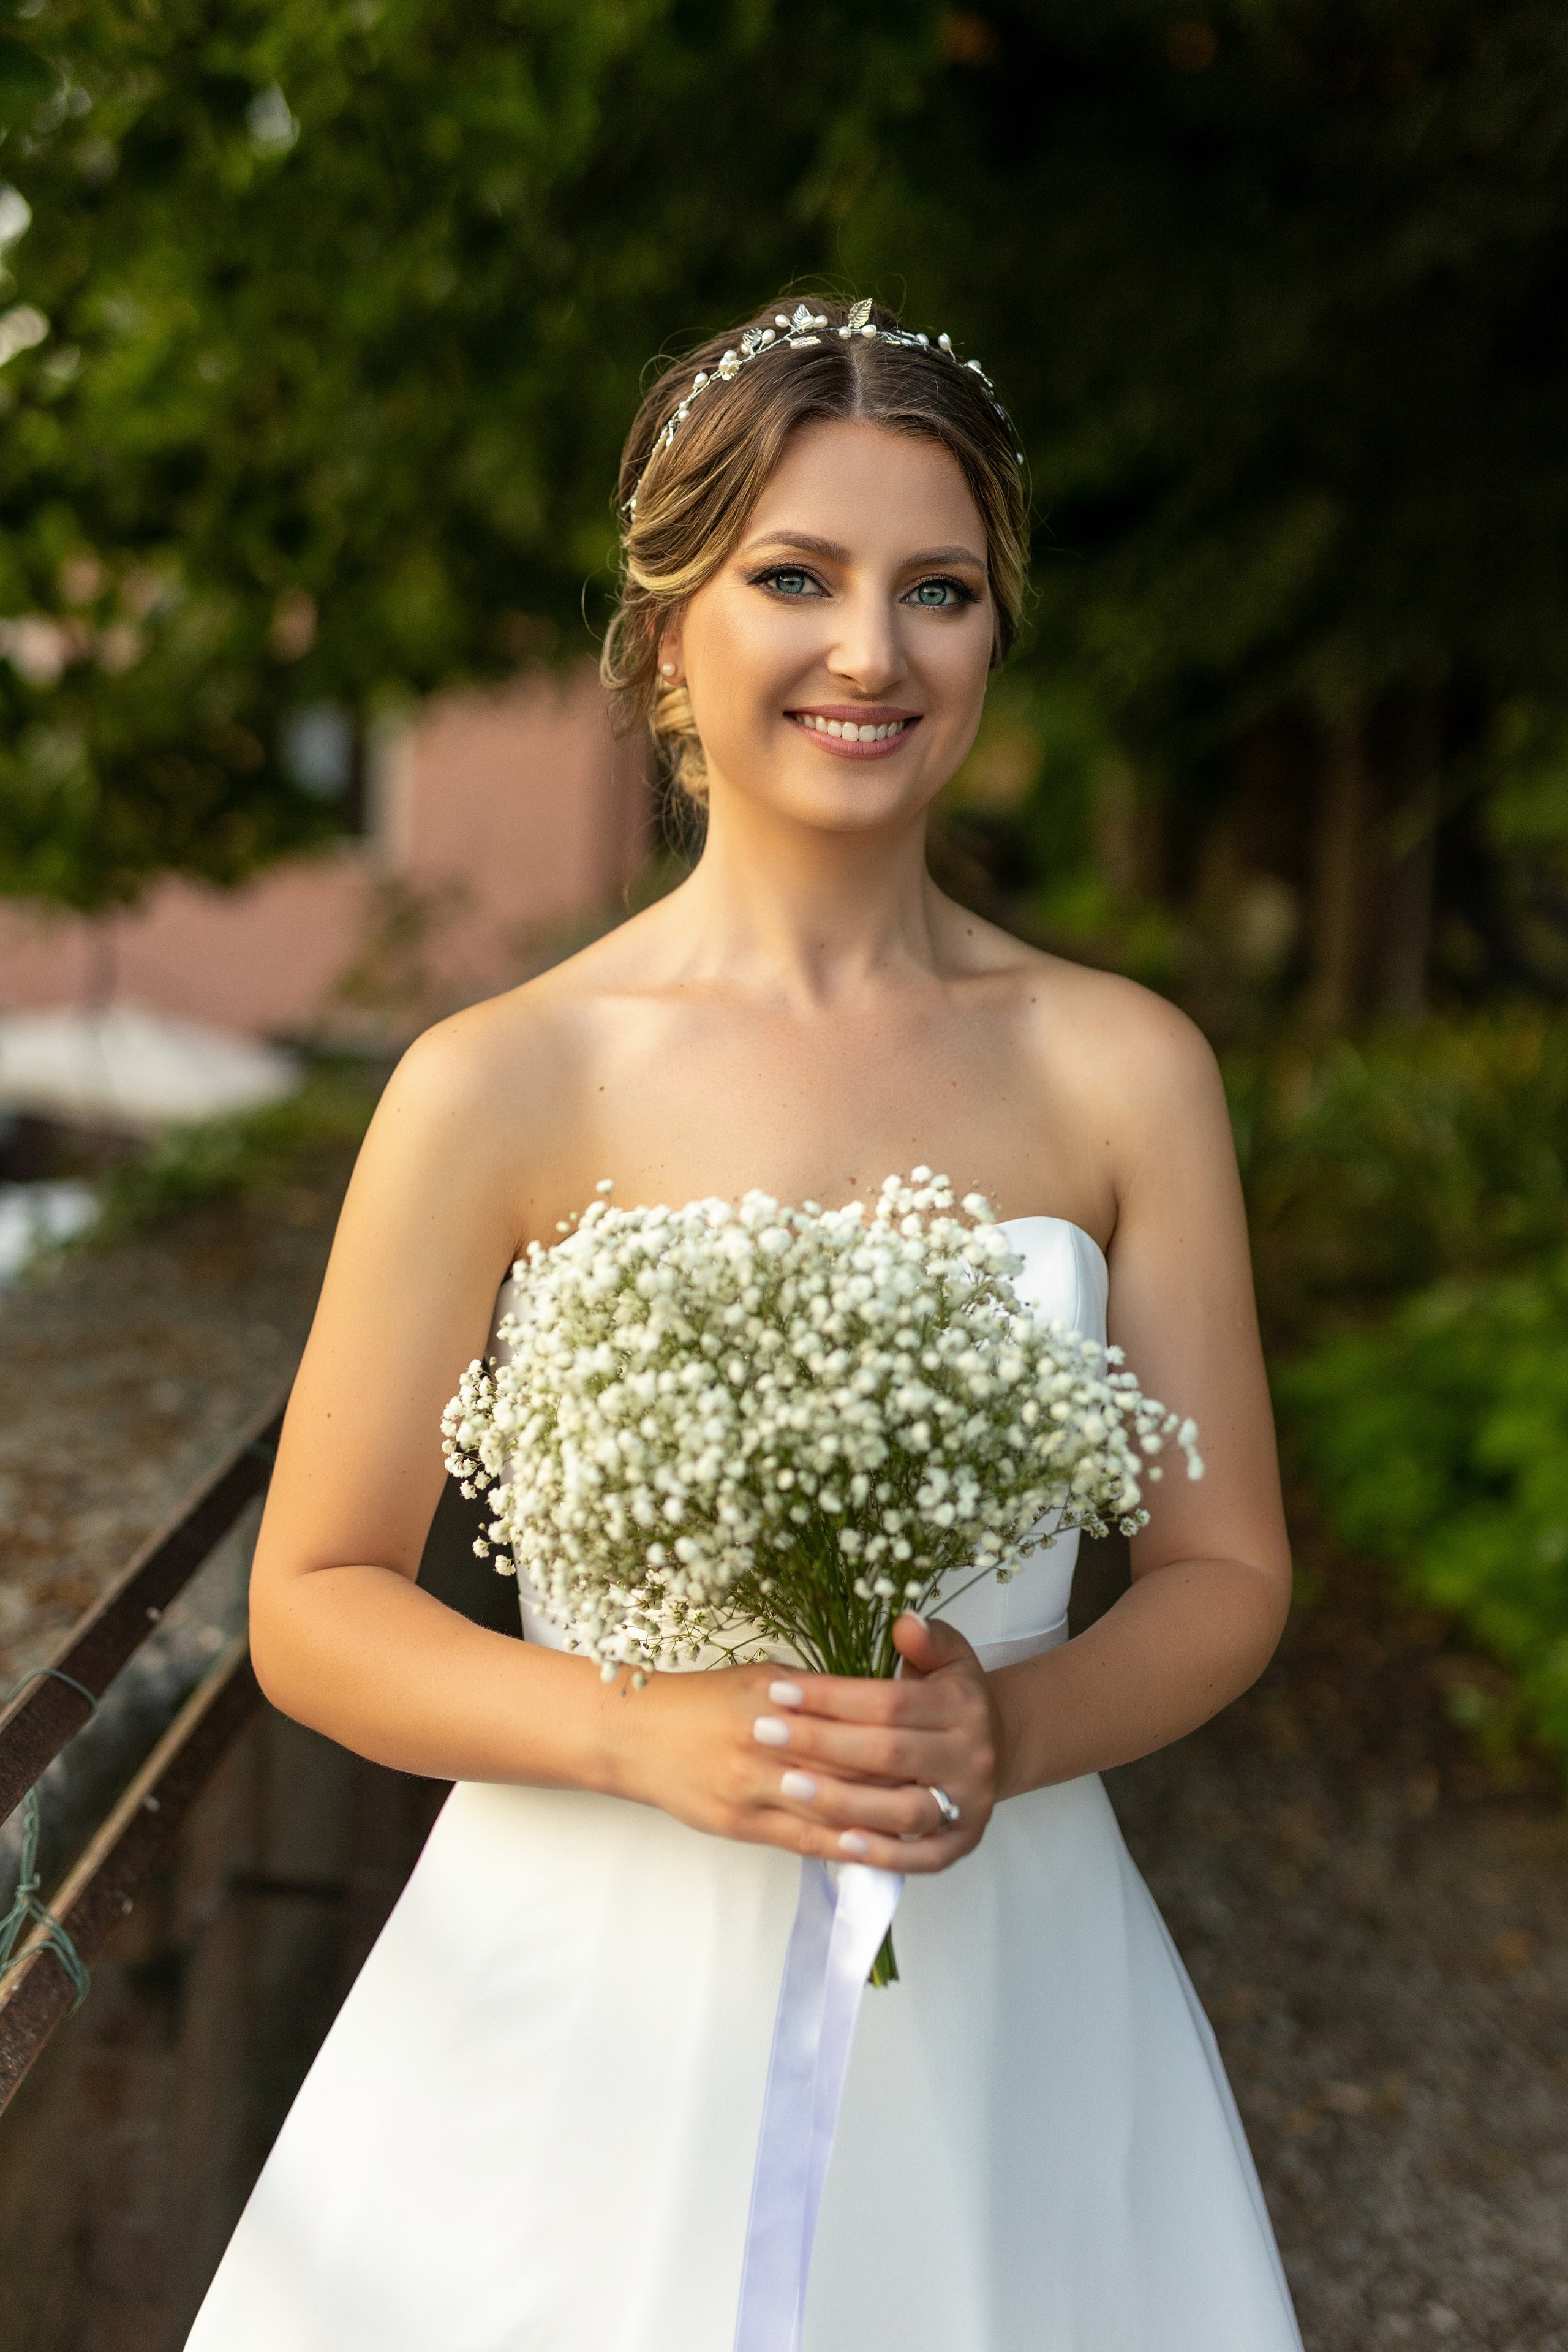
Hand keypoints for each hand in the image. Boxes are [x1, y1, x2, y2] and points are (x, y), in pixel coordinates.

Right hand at [607, 1615, 1001, 1874]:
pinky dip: (840, 1845)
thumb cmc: (703, 1702)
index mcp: (774, 1694)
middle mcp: (765, 1739)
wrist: (634, 1734)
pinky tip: (871, 1848)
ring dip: (880, 1815)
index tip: (935, 1729)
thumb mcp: (761, 1677)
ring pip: (830, 1804)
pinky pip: (800, 1839)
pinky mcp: (740, 1822)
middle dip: (899, 1772)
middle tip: (946, 1777)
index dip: (896, 1724)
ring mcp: (751, 1785)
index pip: (849, 1712)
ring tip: (925, 1817)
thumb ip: (815, 1690)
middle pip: (849, 1760)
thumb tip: (869, 1700)